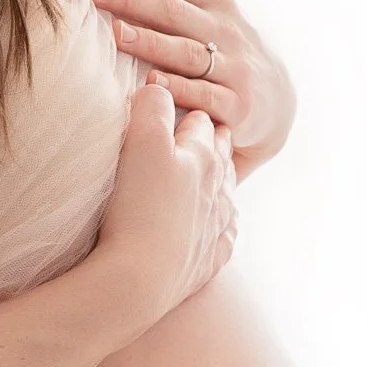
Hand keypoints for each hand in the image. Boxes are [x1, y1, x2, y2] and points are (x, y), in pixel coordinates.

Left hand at [79, 0, 295, 177]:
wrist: (278, 102)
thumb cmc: (224, 53)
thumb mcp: (206, 19)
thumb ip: (165, 1)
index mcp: (212, 1)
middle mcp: (225, 29)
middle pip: (171, 9)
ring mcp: (233, 67)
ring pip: (186, 51)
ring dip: (151, 42)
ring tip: (118, 33)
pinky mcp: (237, 106)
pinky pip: (204, 95)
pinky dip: (178, 89)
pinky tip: (152, 84)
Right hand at [93, 83, 237, 331]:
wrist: (139, 280)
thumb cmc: (138, 208)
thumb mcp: (141, 143)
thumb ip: (151, 106)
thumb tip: (157, 87)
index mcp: (203, 158)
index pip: (201, 124)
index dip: (192, 112)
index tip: (187, 108)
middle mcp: (217, 191)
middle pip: (220, 157)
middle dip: (214, 141)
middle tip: (208, 131)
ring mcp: (215, 228)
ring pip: (227, 195)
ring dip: (222, 180)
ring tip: (217, 172)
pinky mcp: (207, 261)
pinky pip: (225, 237)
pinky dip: (224, 225)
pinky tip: (220, 224)